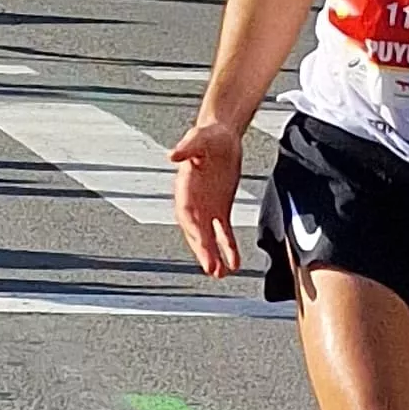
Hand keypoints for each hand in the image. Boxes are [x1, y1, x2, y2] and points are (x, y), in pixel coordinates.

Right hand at [168, 115, 246, 275]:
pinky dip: (229, 248)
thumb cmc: (208, 135)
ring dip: (214, 255)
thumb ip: (188, 148)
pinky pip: (223, 232)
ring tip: (220, 274)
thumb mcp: (199, 137)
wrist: (221, 135)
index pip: (187, 214)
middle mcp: (193, 202)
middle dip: (203, 251)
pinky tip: (235, 262)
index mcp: (185, 187)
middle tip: (212, 269)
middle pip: (196, 231)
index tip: (200, 244)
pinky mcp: (220, 208)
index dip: (193, 230)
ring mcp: (206, 208)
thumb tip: (173, 155)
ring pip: (209, 237)